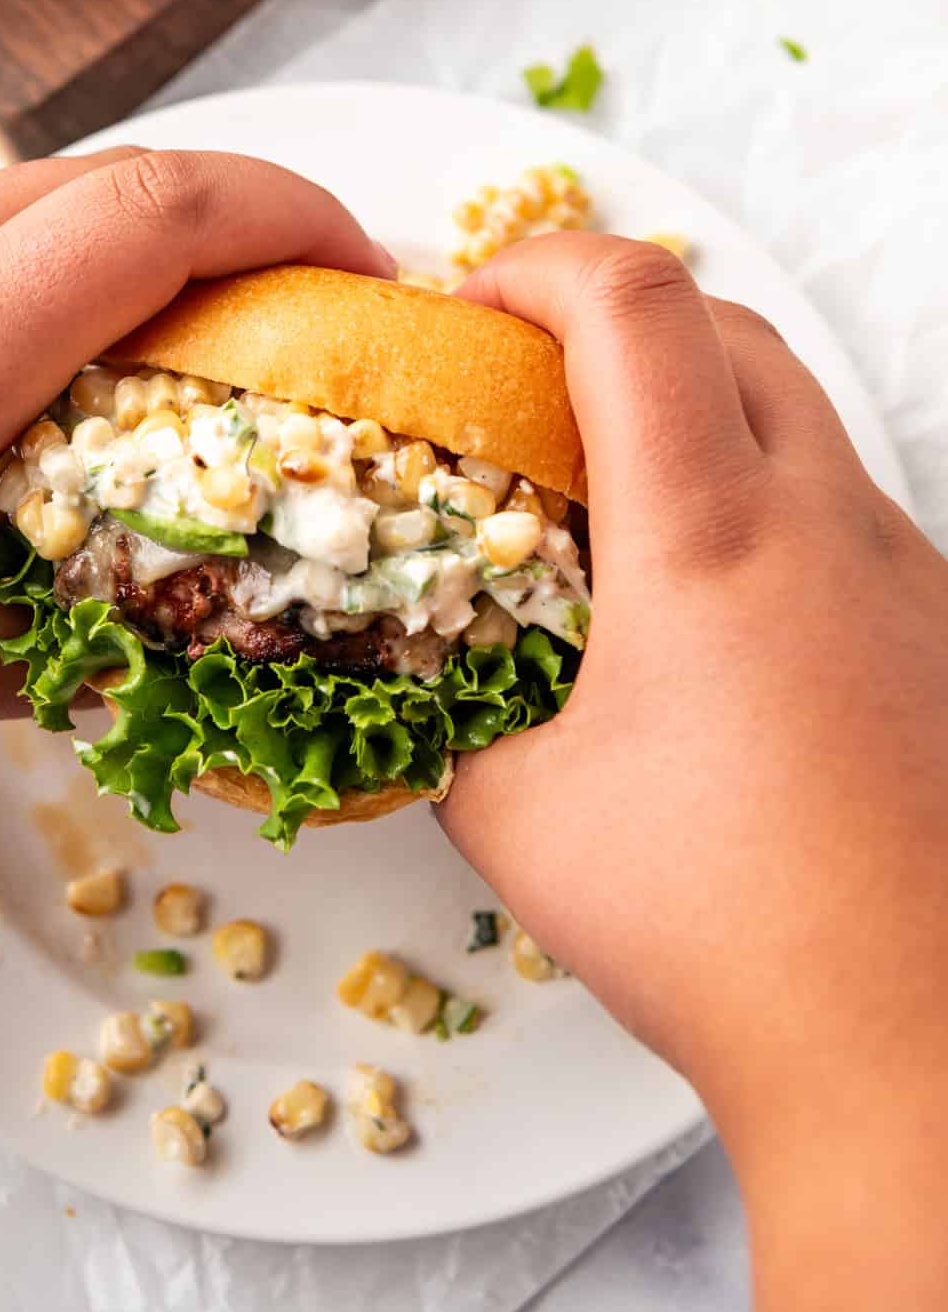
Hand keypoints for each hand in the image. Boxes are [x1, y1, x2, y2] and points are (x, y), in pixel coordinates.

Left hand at [0, 146, 390, 731]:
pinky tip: (93, 370)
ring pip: (64, 192)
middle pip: (128, 174)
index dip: (292, 220)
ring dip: (175, 241)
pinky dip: (92, 269)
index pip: (160, 212)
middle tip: (328, 314)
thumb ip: (73, 651)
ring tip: (233, 345)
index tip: (372, 280)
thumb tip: (193, 666)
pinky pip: (2, 231)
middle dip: (259, 218)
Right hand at [438, 234, 947, 1311]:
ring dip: (694, 402)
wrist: (908, 1046)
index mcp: (708, 537)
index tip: (475, 307)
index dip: (538, 265)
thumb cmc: (721, 931)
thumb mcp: (517, 813)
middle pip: (724, 319)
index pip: (631, 302)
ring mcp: (901, 570)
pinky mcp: (935, 626)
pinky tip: (709, 601)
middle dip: (612, 315)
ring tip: (612, 491)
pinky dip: (759, 490)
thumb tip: (415, 676)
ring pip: (794, 405)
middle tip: (530, 385)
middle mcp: (824, 524)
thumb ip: (448, 712)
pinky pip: (840, 499)